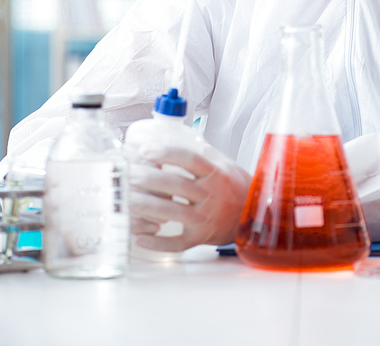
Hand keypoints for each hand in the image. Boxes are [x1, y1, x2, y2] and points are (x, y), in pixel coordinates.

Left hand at [129, 143, 251, 251]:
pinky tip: (140, 237)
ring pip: (172, 212)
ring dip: (146, 207)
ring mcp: (206, 217)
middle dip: (148, 179)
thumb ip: (199, 152)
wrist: (254, 215)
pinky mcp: (201, 237)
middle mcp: (211, 194)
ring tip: (125, 200)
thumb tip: (169, 136)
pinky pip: (177, 242)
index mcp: (215, 172)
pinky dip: (158, 242)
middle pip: (176, 184)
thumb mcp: (222, 163)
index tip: (145, 149)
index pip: (189, 159)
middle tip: (127, 173)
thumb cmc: (234, 186)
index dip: (166, 153)